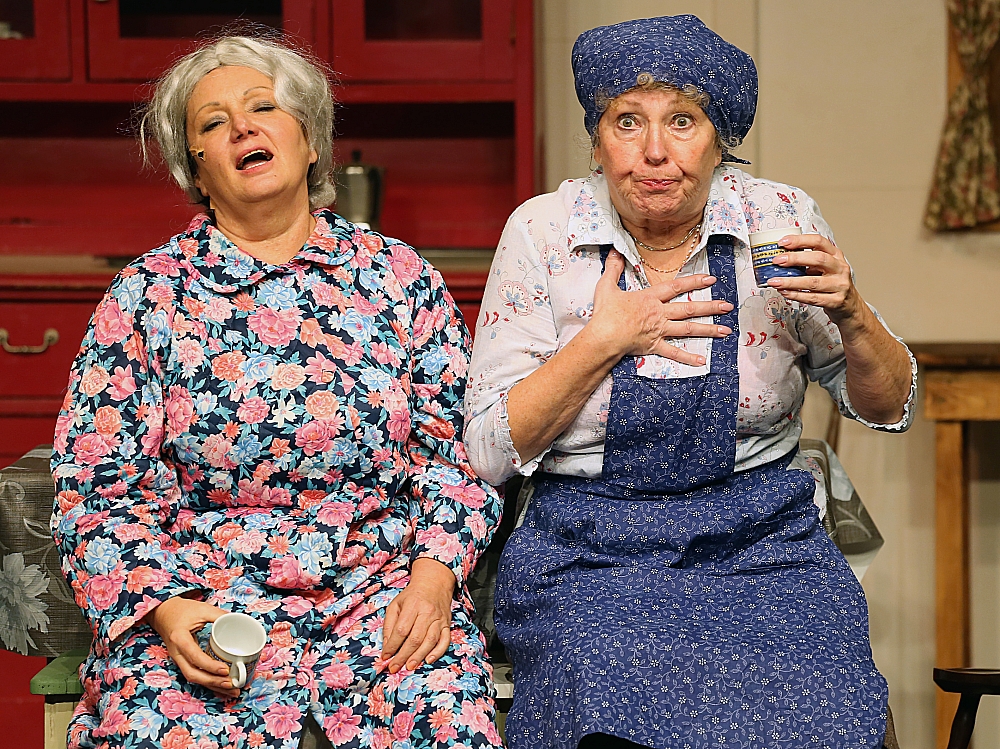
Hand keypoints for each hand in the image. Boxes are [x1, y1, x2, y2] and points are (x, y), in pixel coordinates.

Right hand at [145, 595, 237, 697]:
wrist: (163, 613)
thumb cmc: (182, 610)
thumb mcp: (201, 609)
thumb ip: (219, 615)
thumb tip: (239, 620)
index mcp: (180, 639)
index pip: (195, 657)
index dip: (210, 666)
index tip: (225, 670)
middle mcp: (177, 653)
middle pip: (192, 674)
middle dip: (212, 682)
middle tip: (231, 684)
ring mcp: (178, 659)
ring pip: (193, 678)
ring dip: (212, 686)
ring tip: (231, 691)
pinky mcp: (183, 661)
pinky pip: (195, 674)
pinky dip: (208, 682)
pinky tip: (221, 687)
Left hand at [381, 558, 454, 673]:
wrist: (434, 584)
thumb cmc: (412, 596)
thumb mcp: (395, 605)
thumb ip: (389, 625)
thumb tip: (387, 646)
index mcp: (412, 605)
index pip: (401, 629)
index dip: (392, 645)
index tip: (385, 656)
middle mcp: (428, 612)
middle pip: (415, 638)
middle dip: (403, 655)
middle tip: (394, 667)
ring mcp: (439, 619)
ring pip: (430, 641)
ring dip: (419, 656)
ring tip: (409, 667)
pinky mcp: (447, 624)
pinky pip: (445, 641)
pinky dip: (438, 652)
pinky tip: (428, 660)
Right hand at [588, 250, 732, 365]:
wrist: (603, 337)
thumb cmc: (605, 313)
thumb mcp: (606, 287)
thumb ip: (613, 269)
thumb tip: (614, 251)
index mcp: (650, 298)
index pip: (676, 287)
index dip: (694, 282)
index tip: (710, 279)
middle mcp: (659, 313)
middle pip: (689, 309)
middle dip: (710, 307)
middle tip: (728, 306)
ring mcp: (659, 331)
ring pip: (688, 329)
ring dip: (708, 330)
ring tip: (725, 331)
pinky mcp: (654, 346)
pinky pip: (673, 352)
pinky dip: (687, 357)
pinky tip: (701, 361)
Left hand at [767, 233, 863, 326]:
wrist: (849, 306)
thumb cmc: (832, 283)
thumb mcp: (825, 267)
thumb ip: (808, 261)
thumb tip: (781, 257)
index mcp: (836, 255)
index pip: (819, 242)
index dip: (800, 240)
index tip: (783, 242)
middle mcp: (840, 268)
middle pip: (818, 259)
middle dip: (795, 259)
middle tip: (777, 261)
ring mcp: (840, 285)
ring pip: (813, 282)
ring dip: (790, 282)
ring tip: (775, 282)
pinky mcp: (836, 301)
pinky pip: (813, 298)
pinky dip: (796, 295)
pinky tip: (785, 292)